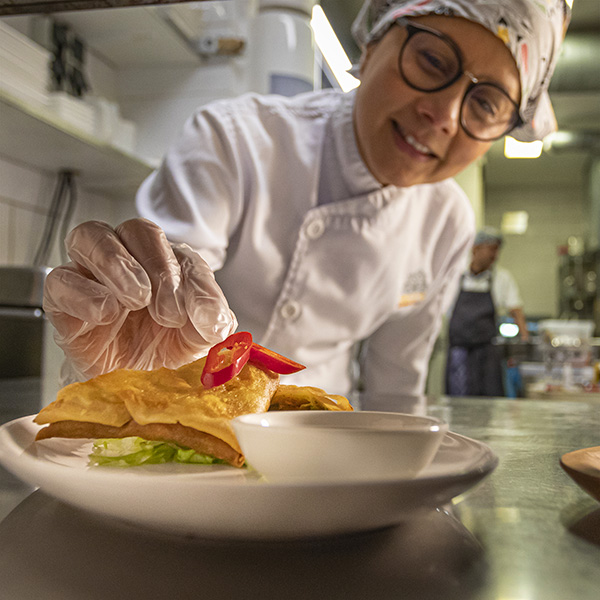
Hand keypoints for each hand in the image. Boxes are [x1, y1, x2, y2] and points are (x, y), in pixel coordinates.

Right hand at [43, 218, 236, 381]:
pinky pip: (60, 280)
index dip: (191, 278)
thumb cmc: (164, 350)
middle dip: (158, 266)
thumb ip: (213, 321)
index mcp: (165, 263)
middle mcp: (128, 259)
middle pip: (135, 229)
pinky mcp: (62, 302)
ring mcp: (91, 276)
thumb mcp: (201, 338)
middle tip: (169, 311)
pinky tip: (106, 313)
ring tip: (137, 300)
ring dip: (118, 264)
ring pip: (90, 236)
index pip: (178, 251)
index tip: (201, 314)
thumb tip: (213, 316)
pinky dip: (84, 293)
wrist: (131, 387)